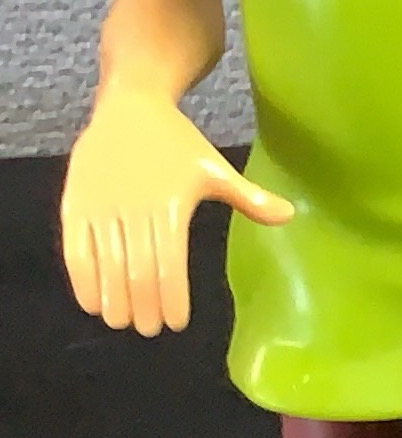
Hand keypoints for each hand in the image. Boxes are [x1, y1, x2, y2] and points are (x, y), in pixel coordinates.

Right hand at [59, 90, 292, 335]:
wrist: (129, 107)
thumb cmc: (177, 143)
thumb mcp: (215, 168)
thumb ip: (248, 198)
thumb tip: (290, 216)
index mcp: (170, 205)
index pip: (169, 263)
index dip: (171, 297)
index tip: (176, 323)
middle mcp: (133, 209)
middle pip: (136, 270)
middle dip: (143, 306)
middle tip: (150, 330)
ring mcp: (100, 207)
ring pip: (105, 265)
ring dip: (113, 299)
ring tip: (122, 322)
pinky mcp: (74, 204)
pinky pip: (75, 249)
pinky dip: (82, 280)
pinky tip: (92, 303)